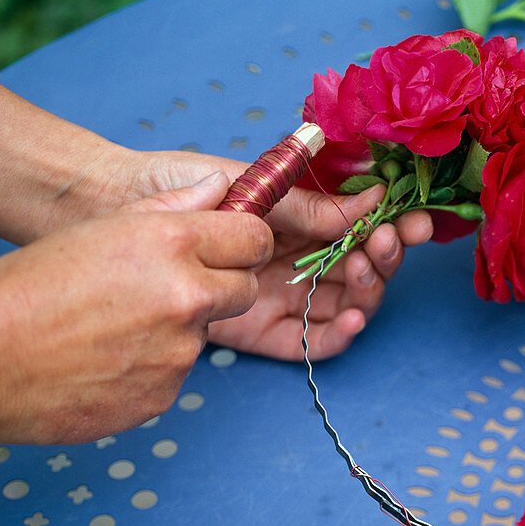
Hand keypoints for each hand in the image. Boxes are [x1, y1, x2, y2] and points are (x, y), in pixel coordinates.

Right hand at [0, 175, 270, 446]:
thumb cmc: (24, 290)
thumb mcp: (98, 230)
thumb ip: (171, 209)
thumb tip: (218, 188)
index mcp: (171, 243)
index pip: (254, 238)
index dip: (243, 243)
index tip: (230, 249)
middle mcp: (187, 296)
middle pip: (246, 289)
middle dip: (222, 287)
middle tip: (173, 289)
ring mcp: (180, 350)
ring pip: (207, 333)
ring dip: (179, 328)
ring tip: (117, 325)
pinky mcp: (167, 393)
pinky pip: (177, 372)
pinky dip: (154, 365)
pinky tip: (107, 357)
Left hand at [90, 148, 433, 359]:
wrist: (114, 209)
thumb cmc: (179, 185)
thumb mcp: (252, 185)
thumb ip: (306, 203)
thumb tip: (370, 198)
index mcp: (301, 220)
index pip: (361, 227)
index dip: (392, 226)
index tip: (411, 221)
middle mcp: (299, 259)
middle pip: (362, 267)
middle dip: (386, 256)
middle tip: (388, 244)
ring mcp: (282, 295)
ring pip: (346, 302)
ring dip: (369, 291)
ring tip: (366, 272)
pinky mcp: (261, 330)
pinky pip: (311, 340)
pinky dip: (339, 335)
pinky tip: (353, 318)